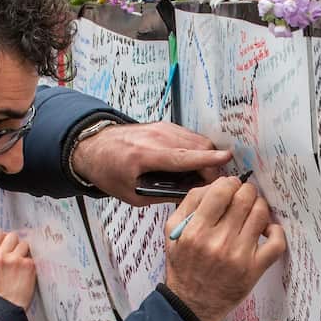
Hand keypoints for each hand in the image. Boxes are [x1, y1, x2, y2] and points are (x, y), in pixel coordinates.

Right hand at [0, 229, 36, 309]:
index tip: (6, 243)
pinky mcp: (28, 265)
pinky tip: (25, 273)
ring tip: (20, 265)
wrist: (7, 305)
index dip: (2, 237)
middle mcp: (1, 255)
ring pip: (24, 244)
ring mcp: (16, 259)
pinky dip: (30, 264)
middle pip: (12, 236)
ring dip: (24, 252)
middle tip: (15, 254)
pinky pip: (32, 257)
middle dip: (15, 244)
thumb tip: (4, 243)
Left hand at [70, 121, 231, 206]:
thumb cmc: (109, 173)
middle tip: (212, 184)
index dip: (207, 160)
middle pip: (198, 146)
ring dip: (206, 157)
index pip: (183, 157)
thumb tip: (191, 195)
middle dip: (212, 165)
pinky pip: (190, 136)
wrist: (92, 146)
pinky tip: (192, 164)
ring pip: (198, 140)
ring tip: (202, 176)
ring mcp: (161, 127)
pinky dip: (197, 150)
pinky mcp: (164, 125)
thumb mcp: (132, 194)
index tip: (227, 159)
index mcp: (144, 155)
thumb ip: (162, 194)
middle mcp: (156, 137)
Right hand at [163, 178, 285, 320]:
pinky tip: (266, 230)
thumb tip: (216, 184)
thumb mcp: (172, 232)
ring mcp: (239, 256)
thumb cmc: (184, 266)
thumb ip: (189, 203)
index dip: (229, 183)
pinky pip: (277, 242)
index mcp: (195, 231)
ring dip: (259, 206)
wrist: (192, 304)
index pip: (221, 191)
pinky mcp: (255, 269)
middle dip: (246, 191)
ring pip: (261, 214)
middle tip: (243, 197)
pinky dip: (276, 231)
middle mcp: (218, 242)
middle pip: (244, 198)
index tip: (230, 186)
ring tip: (253, 212)